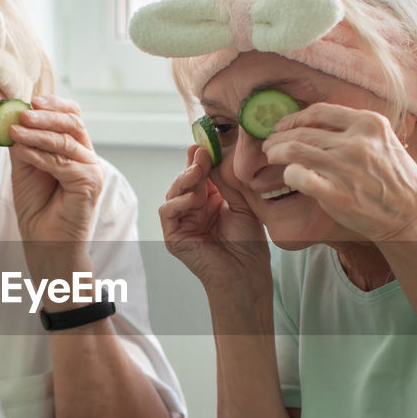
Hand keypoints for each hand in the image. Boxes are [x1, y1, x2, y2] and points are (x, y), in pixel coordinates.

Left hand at [7, 95, 103, 271]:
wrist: (45, 244)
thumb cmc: (37, 209)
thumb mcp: (26, 167)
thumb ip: (24, 143)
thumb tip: (12, 115)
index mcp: (75, 151)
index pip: (72, 117)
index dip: (53, 105)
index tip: (31, 100)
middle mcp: (87, 158)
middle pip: (73, 122)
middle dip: (45, 115)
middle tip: (22, 113)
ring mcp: (92, 170)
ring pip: (66, 140)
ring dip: (37, 133)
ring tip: (14, 131)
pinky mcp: (90, 183)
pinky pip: (62, 162)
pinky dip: (39, 154)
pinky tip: (21, 151)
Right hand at [158, 145, 270, 290]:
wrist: (247, 273)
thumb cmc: (248, 243)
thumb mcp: (241, 203)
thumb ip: (225, 182)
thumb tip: (211, 156)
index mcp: (210, 200)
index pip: (200, 174)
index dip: (201, 159)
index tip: (207, 144)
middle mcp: (193, 209)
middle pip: (185, 180)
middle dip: (193, 166)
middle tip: (203, 154)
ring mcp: (181, 222)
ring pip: (173, 192)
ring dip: (185, 180)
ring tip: (199, 173)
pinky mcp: (173, 236)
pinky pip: (167, 212)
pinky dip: (178, 201)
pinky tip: (194, 198)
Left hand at [263, 103, 416, 241]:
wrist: (411, 217)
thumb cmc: (399, 181)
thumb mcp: (386, 142)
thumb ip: (359, 132)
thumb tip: (322, 126)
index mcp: (369, 124)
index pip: (320, 111)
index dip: (296, 117)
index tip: (285, 125)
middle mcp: (356, 141)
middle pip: (303, 130)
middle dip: (280, 135)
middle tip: (271, 143)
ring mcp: (345, 167)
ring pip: (295, 149)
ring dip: (277, 151)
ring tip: (271, 156)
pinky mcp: (336, 193)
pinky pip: (299, 176)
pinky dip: (289, 173)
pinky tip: (289, 176)